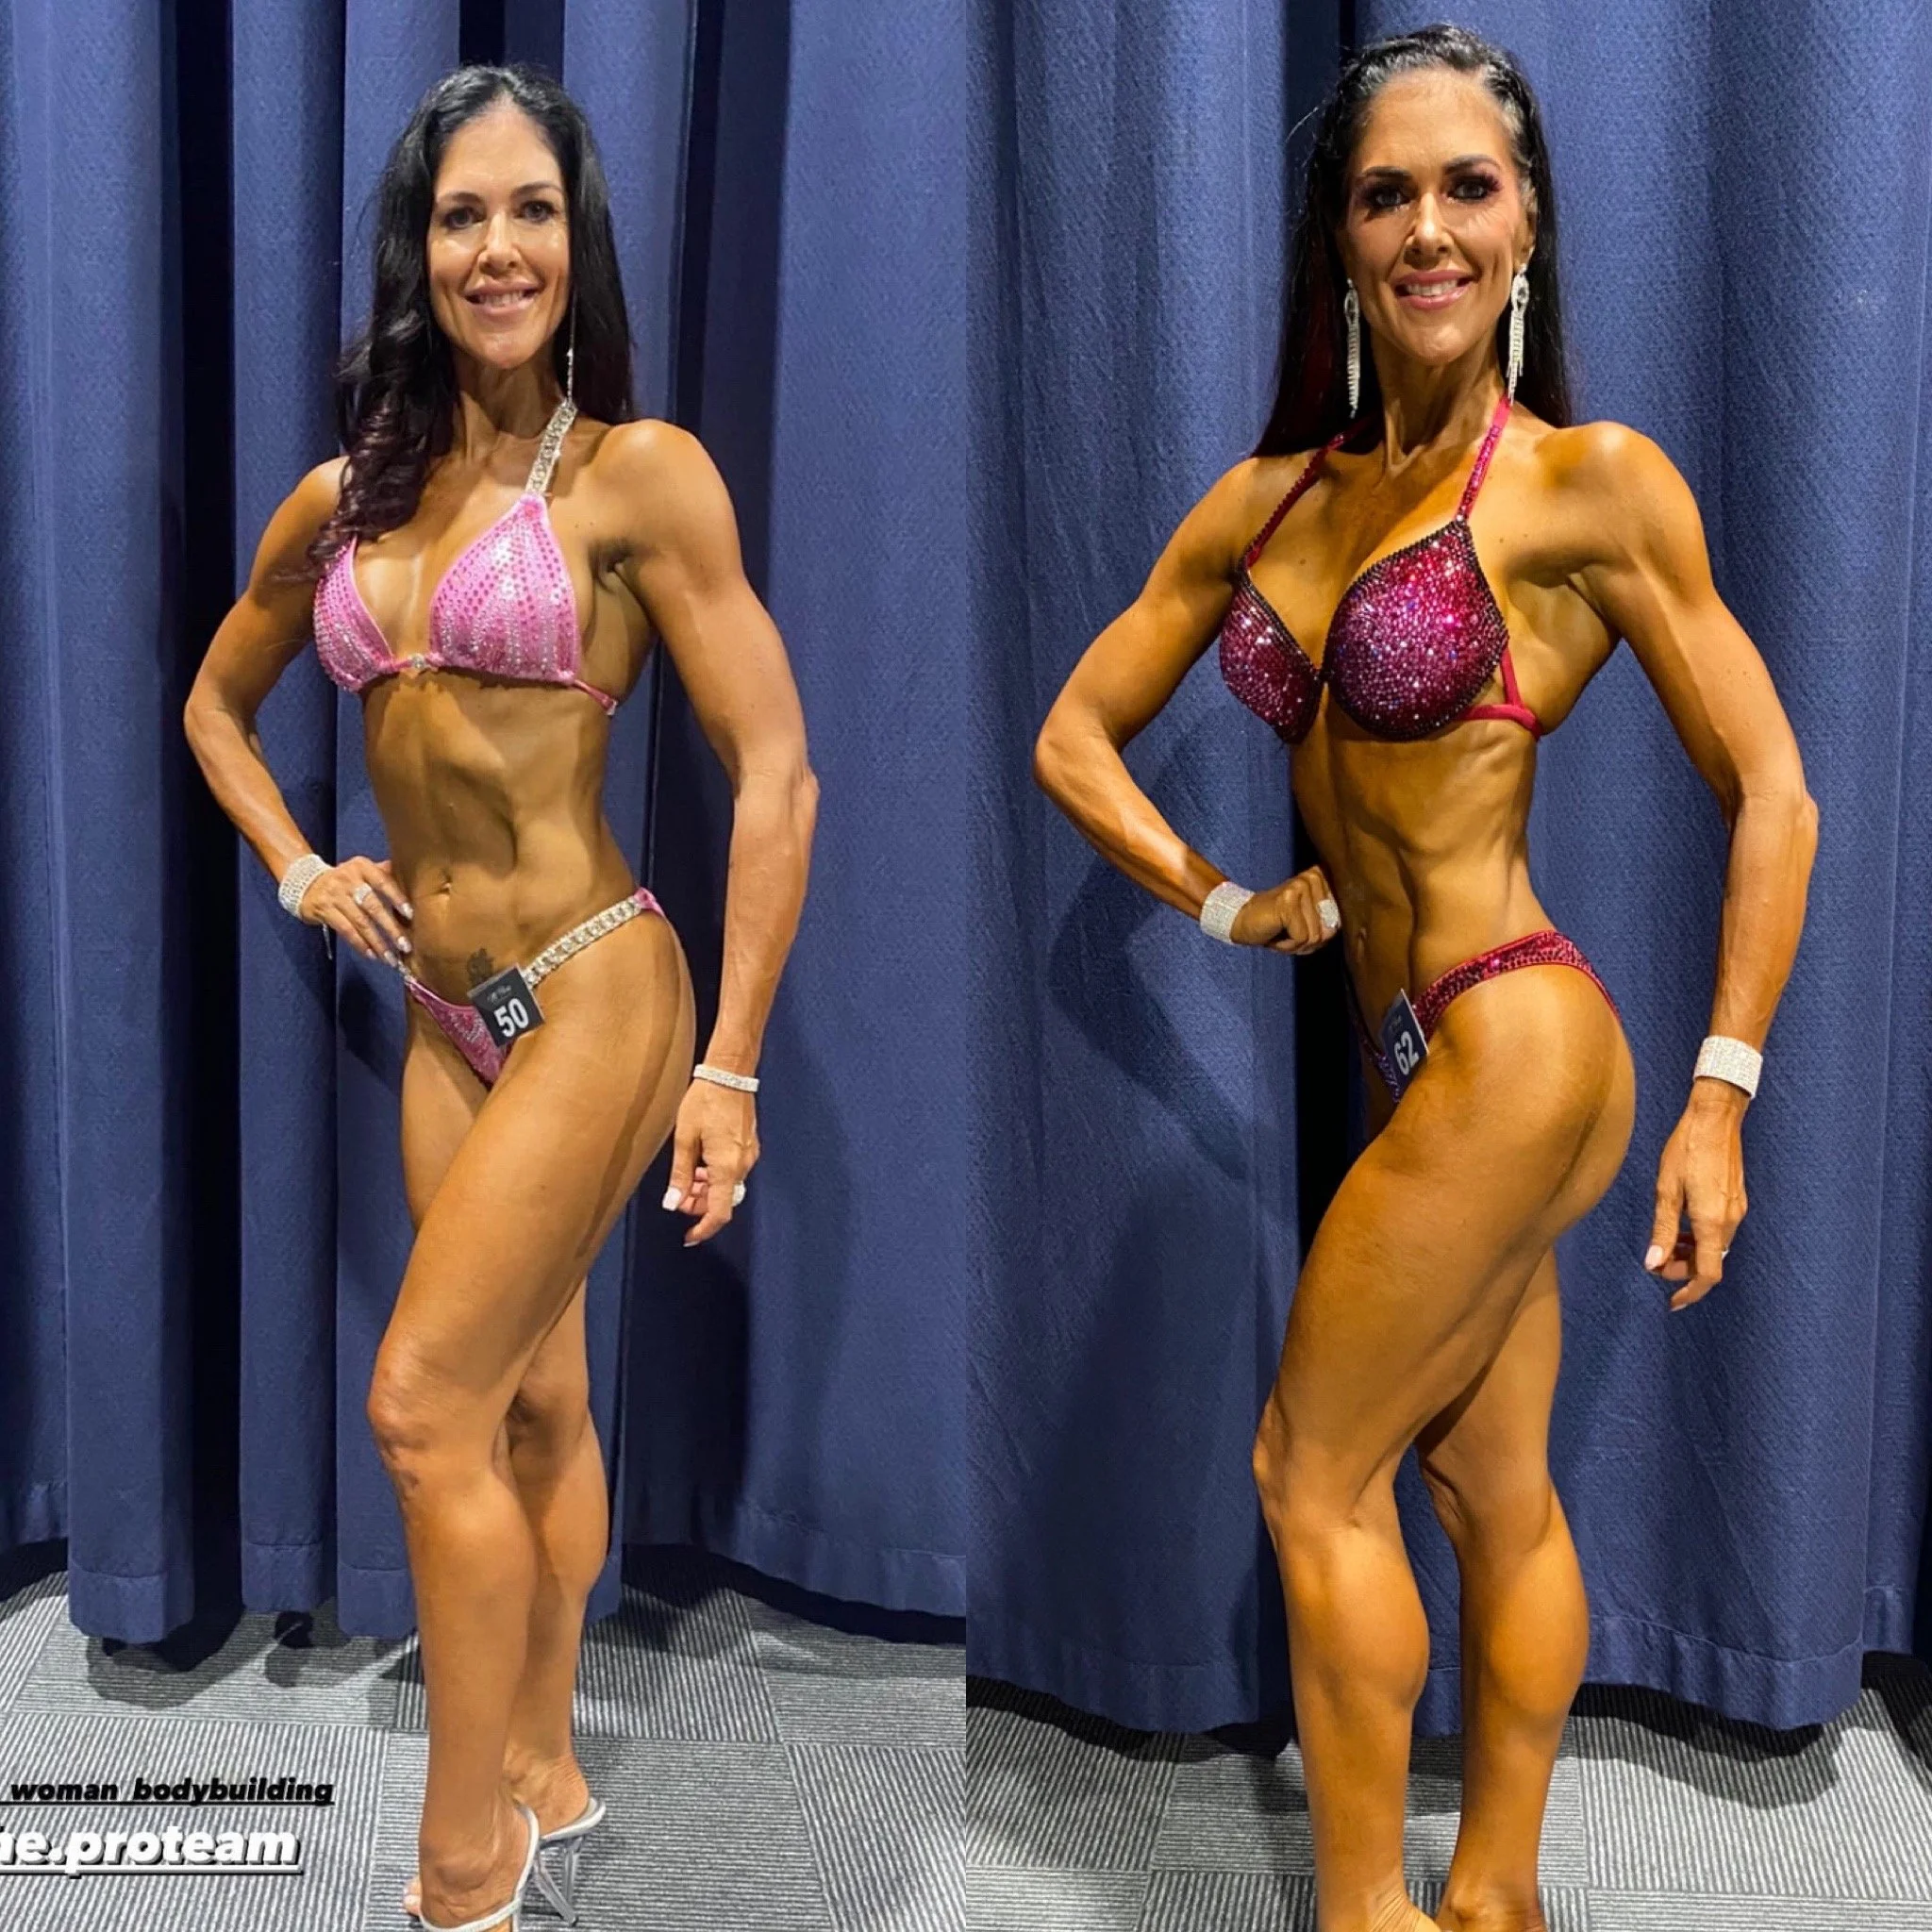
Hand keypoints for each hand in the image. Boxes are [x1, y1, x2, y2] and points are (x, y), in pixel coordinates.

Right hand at [299, 858, 412, 966]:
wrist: (306, 881)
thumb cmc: (345, 879)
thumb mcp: (363, 870)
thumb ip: (385, 873)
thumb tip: (416, 878)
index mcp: (362, 867)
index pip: (383, 881)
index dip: (397, 898)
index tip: (411, 915)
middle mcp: (348, 879)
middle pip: (373, 906)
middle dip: (391, 928)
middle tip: (405, 945)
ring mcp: (335, 895)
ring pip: (360, 922)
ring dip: (377, 942)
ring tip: (391, 957)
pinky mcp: (324, 910)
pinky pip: (346, 930)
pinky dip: (360, 944)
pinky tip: (372, 955)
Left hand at [662, 1078, 759, 1246]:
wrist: (729, 1074)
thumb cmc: (704, 1101)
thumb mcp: (684, 1139)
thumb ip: (680, 1175)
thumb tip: (674, 1203)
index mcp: (726, 1166)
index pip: (719, 1212)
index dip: (704, 1228)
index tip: (689, 1235)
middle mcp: (743, 1165)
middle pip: (724, 1201)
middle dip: (701, 1205)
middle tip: (678, 1197)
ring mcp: (749, 1155)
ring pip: (728, 1187)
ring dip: (707, 1190)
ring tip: (688, 1177)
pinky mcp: (749, 1147)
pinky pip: (733, 1172)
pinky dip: (717, 1176)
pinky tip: (702, 1163)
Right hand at [1232, 865, 1342, 953]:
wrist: (1241, 920)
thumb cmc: (1277, 925)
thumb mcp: (1309, 925)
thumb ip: (1328, 926)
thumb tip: (1331, 930)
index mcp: (1321, 878)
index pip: (1339, 919)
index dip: (1321, 934)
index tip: (1301, 926)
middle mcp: (1313, 877)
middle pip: (1329, 928)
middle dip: (1310, 940)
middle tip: (1289, 931)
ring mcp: (1300, 887)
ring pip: (1316, 935)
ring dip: (1297, 944)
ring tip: (1281, 932)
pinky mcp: (1288, 901)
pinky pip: (1301, 938)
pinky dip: (1288, 945)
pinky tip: (1276, 934)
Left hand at [1644, 1079, 1747, 1309]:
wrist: (1715, 1118)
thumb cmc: (1686, 1149)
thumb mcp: (1665, 1190)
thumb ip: (1662, 1230)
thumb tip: (1653, 1263)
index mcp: (1713, 1222)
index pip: (1707, 1274)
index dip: (1690, 1291)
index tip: (1672, 1301)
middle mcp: (1731, 1220)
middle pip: (1711, 1263)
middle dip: (1684, 1270)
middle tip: (1657, 1263)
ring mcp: (1737, 1209)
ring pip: (1716, 1247)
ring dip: (1692, 1253)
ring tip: (1667, 1244)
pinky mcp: (1737, 1199)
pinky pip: (1721, 1231)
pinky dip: (1701, 1237)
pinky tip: (1682, 1225)